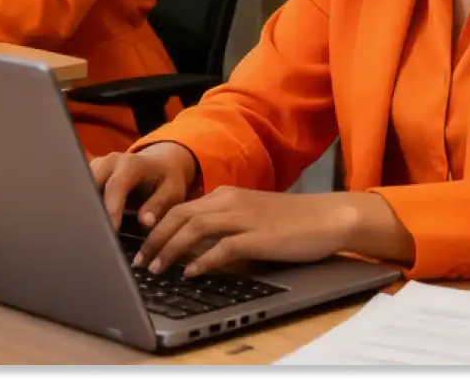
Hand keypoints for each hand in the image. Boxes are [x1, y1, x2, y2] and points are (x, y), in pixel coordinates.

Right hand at [91, 143, 198, 232]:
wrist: (160, 163)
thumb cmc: (167, 179)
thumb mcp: (172, 191)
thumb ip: (159, 205)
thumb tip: (145, 222)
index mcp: (131, 163)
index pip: (115, 187)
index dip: (111, 210)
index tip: (111, 232)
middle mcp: (109, 162)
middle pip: (91, 187)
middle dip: (92, 212)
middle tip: (95, 238)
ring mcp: (96, 166)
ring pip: (81, 190)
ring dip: (84, 211)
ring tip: (88, 235)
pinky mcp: (89, 174)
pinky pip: (80, 191)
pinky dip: (83, 208)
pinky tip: (86, 226)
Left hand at [134, 186, 365, 278]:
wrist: (329, 216)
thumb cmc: (292, 220)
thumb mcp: (251, 216)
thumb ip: (224, 225)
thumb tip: (194, 247)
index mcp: (227, 195)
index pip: (180, 207)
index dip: (157, 227)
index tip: (142, 246)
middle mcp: (231, 201)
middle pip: (179, 215)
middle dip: (154, 239)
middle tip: (140, 262)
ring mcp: (245, 218)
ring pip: (194, 228)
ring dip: (170, 249)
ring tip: (157, 268)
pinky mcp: (259, 237)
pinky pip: (222, 248)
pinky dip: (202, 260)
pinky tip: (191, 273)